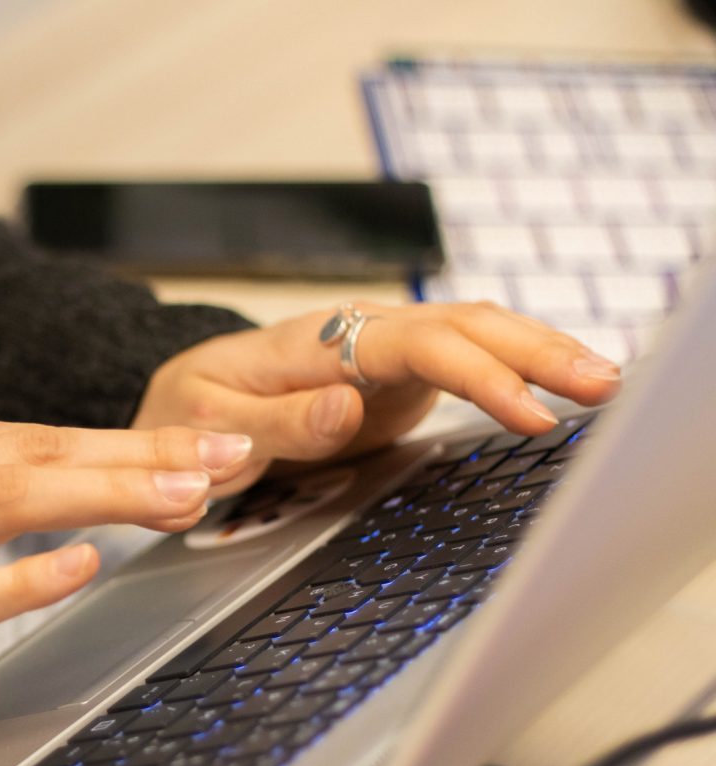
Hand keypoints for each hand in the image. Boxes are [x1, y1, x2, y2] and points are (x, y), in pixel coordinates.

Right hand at [0, 409, 256, 738]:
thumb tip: (21, 504)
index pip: (24, 435)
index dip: (121, 442)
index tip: (196, 443)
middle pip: (36, 452)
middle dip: (147, 453)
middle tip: (233, 451)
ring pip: (9, 502)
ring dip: (111, 492)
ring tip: (192, 493)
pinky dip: (25, 575)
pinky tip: (83, 564)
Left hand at [134, 301, 622, 493]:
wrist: (173, 407)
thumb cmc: (184, 416)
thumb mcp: (209, 428)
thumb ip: (280, 421)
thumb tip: (349, 402)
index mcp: (310, 342)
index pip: (412, 344)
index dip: (477, 374)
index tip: (527, 410)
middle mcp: (355, 335)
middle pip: (460, 327)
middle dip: (535, 351)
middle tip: (601, 383)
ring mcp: (379, 353)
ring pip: (472, 335)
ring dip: (538, 353)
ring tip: (602, 380)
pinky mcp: (392, 378)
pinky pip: (465, 363)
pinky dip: (514, 368)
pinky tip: (558, 383)